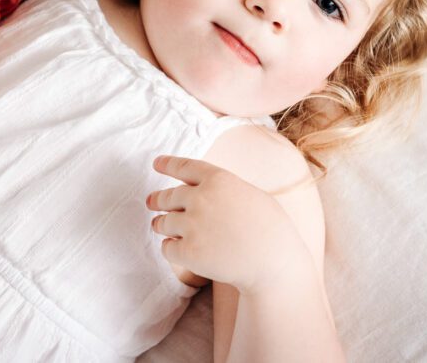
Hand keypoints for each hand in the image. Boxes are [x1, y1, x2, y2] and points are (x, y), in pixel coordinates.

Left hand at [146, 155, 308, 294]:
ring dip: (161, 224)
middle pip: (167, 196)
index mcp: (218, 179)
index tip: (156, 163)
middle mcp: (200, 198)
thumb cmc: (270, 229)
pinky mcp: (188, 252)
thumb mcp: (251, 195)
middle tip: (151, 202)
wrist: (274, 264)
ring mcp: (192, 225)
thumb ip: (223, 188)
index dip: (168, 164)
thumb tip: (201, 189)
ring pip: (162, 222)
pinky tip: (179, 250)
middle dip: (157, 199)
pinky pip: (167, 248)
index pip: (184, 167)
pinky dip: (170, 248)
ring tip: (160, 226)